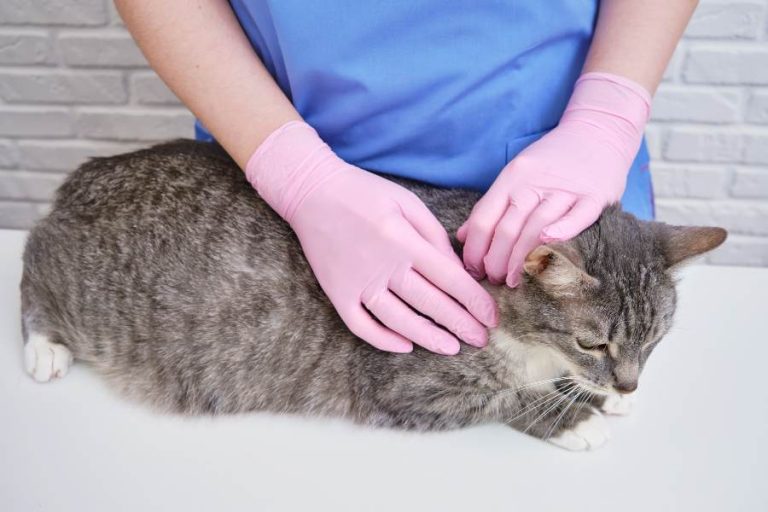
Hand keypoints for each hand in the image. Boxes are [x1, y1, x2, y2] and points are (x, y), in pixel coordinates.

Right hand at [246, 121, 497, 353]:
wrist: (312, 192)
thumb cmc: (365, 193)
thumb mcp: (407, 202)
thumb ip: (434, 235)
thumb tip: (457, 269)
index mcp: (405, 242)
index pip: (450, 280)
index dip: (474, 301)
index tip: (491, 317)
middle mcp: (383, 266)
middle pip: (430, 304)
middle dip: (460, 324)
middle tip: (481, 340)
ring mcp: (358, 283)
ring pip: (399, 321)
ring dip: (428, 338)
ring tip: (451, 348)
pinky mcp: (337, 293)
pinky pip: (361, 325)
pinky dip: (382, 339)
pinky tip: (404, 346)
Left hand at [457, 72, 650, 286]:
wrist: (598, 131)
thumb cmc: (552, 160)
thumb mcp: (515, 175)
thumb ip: (490, 206)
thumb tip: (463, 236)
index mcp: (512, 178)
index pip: (484, 219)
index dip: (475, 249)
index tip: (473, 270)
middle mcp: (535, 183)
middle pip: (508, 228)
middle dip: (496, 260)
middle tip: (494, 281)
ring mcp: (565, 189)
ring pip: (537, 226)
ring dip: (522, 258)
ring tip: (513, 281)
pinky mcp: (595, 196)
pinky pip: (578, 217)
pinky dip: (562, 231)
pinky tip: (548, 246)